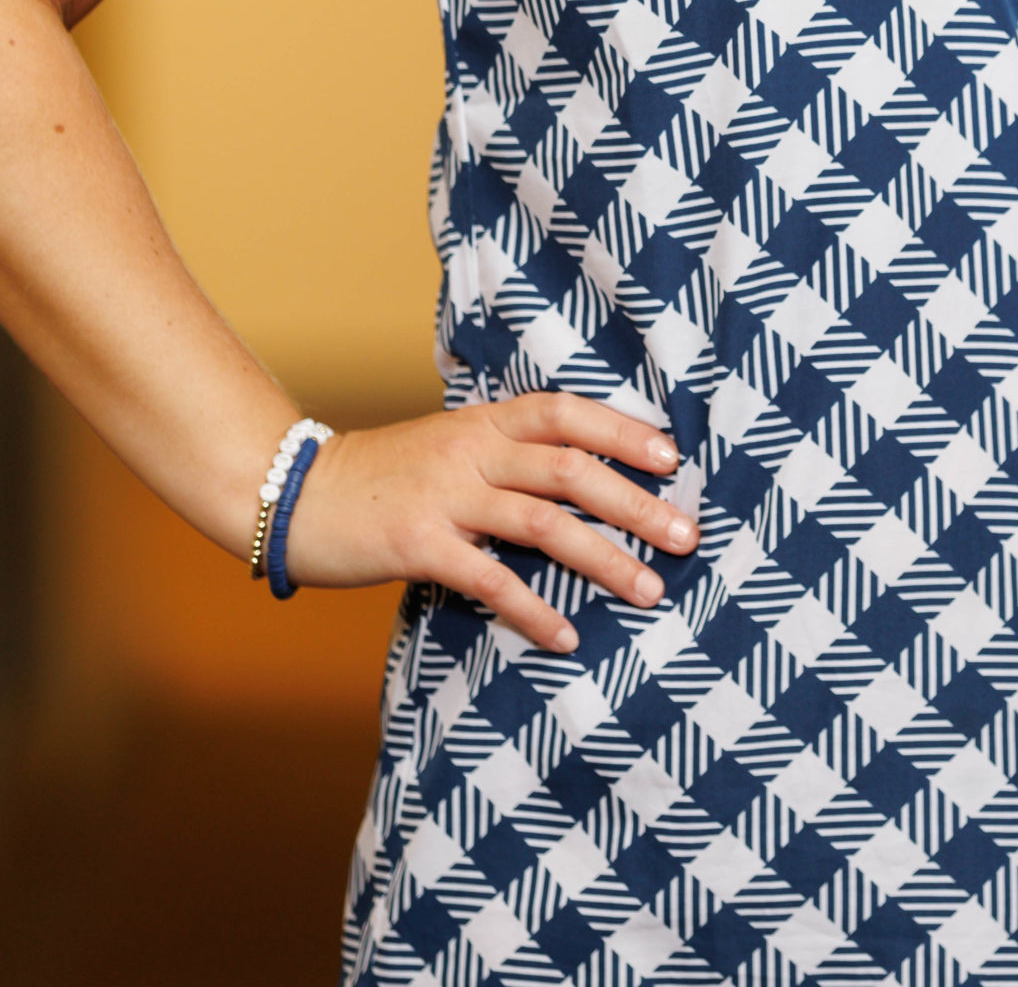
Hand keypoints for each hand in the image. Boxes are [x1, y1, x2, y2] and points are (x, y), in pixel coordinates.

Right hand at [283, 393, 698, 650]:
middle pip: (570, 469)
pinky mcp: (418, 545)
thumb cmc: (386, 476)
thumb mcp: (450, 446)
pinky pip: (488, 579)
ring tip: (650, 591)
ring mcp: (444, 496)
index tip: (673, 459)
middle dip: (636, 503)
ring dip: (604, 559)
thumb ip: (506, 454)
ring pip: (542, 523)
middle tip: (687, 535)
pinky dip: (532, 609)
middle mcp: (471, 451)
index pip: (566, 413)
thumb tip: (580, 474)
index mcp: (484, 421)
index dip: (622, 431)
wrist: (297, 493)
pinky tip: (566, 637)